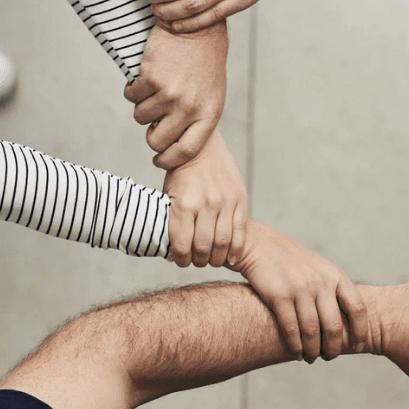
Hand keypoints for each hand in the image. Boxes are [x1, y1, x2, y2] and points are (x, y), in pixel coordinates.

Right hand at [126, 21, 227, 169]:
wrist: (197, 29)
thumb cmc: (205, 65)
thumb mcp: (212, 96)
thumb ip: (197, 121)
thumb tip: (175, 147)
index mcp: (209, 114)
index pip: (186, 151)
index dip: (168, 160)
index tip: (159, 159)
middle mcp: (190, 107)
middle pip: (157, 140)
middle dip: (151, 136)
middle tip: (153, 124)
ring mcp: (170, 93)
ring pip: (140, 117)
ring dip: (142, 107)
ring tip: (155, 91)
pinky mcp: (151, 78)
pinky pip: (131, 96)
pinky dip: (133, 89)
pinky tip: (146, 78)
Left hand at [162, 129, 248, 268]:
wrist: (202, 146)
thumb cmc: (181, 172)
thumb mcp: (169, 194)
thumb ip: (172, 220)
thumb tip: (174, 250)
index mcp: (183, 203)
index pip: (182, 244)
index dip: (180, 259)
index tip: (180, 261)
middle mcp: (205, 203)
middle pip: (203, 247)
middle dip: (197, 261)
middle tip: (195, 262)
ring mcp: (225, 201)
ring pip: (223, 243)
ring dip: (216, 258)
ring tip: (211, 260)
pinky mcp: (240, 199)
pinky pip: (240, 231)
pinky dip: (235, 250)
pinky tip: (230, 259)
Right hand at [227, 220, 368, 361]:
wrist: (262, 246)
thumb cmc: (295, 264)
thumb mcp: (321, 270)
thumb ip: (335, 292)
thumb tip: (349, 325)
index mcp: (336, 276)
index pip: (357, 308)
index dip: (360, 331)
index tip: (358, 346)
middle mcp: (321, 282)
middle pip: (334, 325)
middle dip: (333, 347)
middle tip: (329, 356)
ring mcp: (300, 289)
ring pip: (312, 331)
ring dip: (313, 350)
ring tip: (311, 358)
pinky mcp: (279, 296)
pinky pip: (291, 329)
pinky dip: (295, 346)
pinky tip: (296, 353)